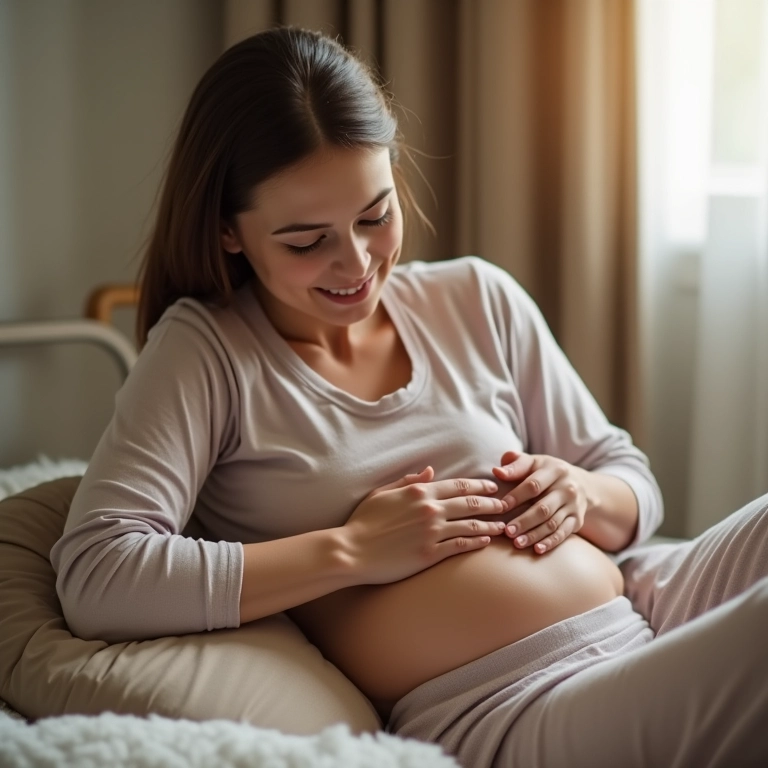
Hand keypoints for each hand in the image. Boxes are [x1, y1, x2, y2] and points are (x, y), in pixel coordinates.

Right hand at [344, 466, 507, 583]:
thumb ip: (408, 481)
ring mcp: (432, 532)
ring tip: (504, 526)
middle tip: (507, 504)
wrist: (352, 551)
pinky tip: (487, 542)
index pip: (458, 485)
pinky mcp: (430, 553)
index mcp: (419, 491)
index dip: (479, 486)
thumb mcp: (382, 493)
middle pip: (471, 503)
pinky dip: (477, 541)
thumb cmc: (363, 522)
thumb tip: (430, 472)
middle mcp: (430, 509)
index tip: (492, 488)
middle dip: (493, 503)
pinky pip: (461, 545)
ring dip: (491, 524)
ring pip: (471, 524)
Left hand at [492, 451, 588, 553]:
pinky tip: (536, 549)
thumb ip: (515, 464)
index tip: (501, 507)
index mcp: (555, 470)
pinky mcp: (577, 520)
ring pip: (552, 523)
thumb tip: (497, 471)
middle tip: (507, 531)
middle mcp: (568, 488)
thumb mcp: (533, 463)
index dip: (516, 496)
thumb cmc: (545, 472)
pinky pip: (563, 533)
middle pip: (544, 508)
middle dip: (524, 521)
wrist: (580, 483)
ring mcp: (574, 505)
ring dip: (534, 535)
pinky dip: (550, 542)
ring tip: (517, 543)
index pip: (534, 485)